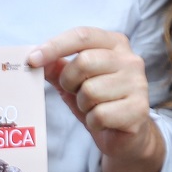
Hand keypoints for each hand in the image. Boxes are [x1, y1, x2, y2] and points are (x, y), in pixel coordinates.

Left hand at [29, 27, 153, 149]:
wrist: (127, 136)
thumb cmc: (100, 102)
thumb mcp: (76, 82)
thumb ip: (58, 68)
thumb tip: (35, 59)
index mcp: (115, 44)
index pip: (83, 35)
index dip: (55, 46)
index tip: (32, 60)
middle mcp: (130, 60)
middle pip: (84, 62)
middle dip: (69, 81)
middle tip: (74, 92)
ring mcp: (138, 84)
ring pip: (90, 91)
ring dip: (83, 105)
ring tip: (94, 108)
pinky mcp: (139, 109)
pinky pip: (99, 114)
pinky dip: (93, 122)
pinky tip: (103, 122)